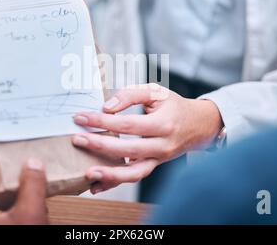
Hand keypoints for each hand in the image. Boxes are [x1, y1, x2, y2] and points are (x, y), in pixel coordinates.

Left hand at [72, 84, 222, 193]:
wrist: (198, 125)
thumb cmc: (174, 106)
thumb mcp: (156, 91)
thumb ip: (131, 94)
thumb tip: (107, 107)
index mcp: (163, 124)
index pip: (128, 124)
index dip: (103, 121)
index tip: (81, 117)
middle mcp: (163, 145)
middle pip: (129, 150)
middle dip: (101, 145)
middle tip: (78, 139)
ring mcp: (159, 159)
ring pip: (135, 173)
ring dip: (110, 175)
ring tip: (88, 172)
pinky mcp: (154, 166)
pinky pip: (135, 177)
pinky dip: (115, 183)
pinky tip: (96, 185)